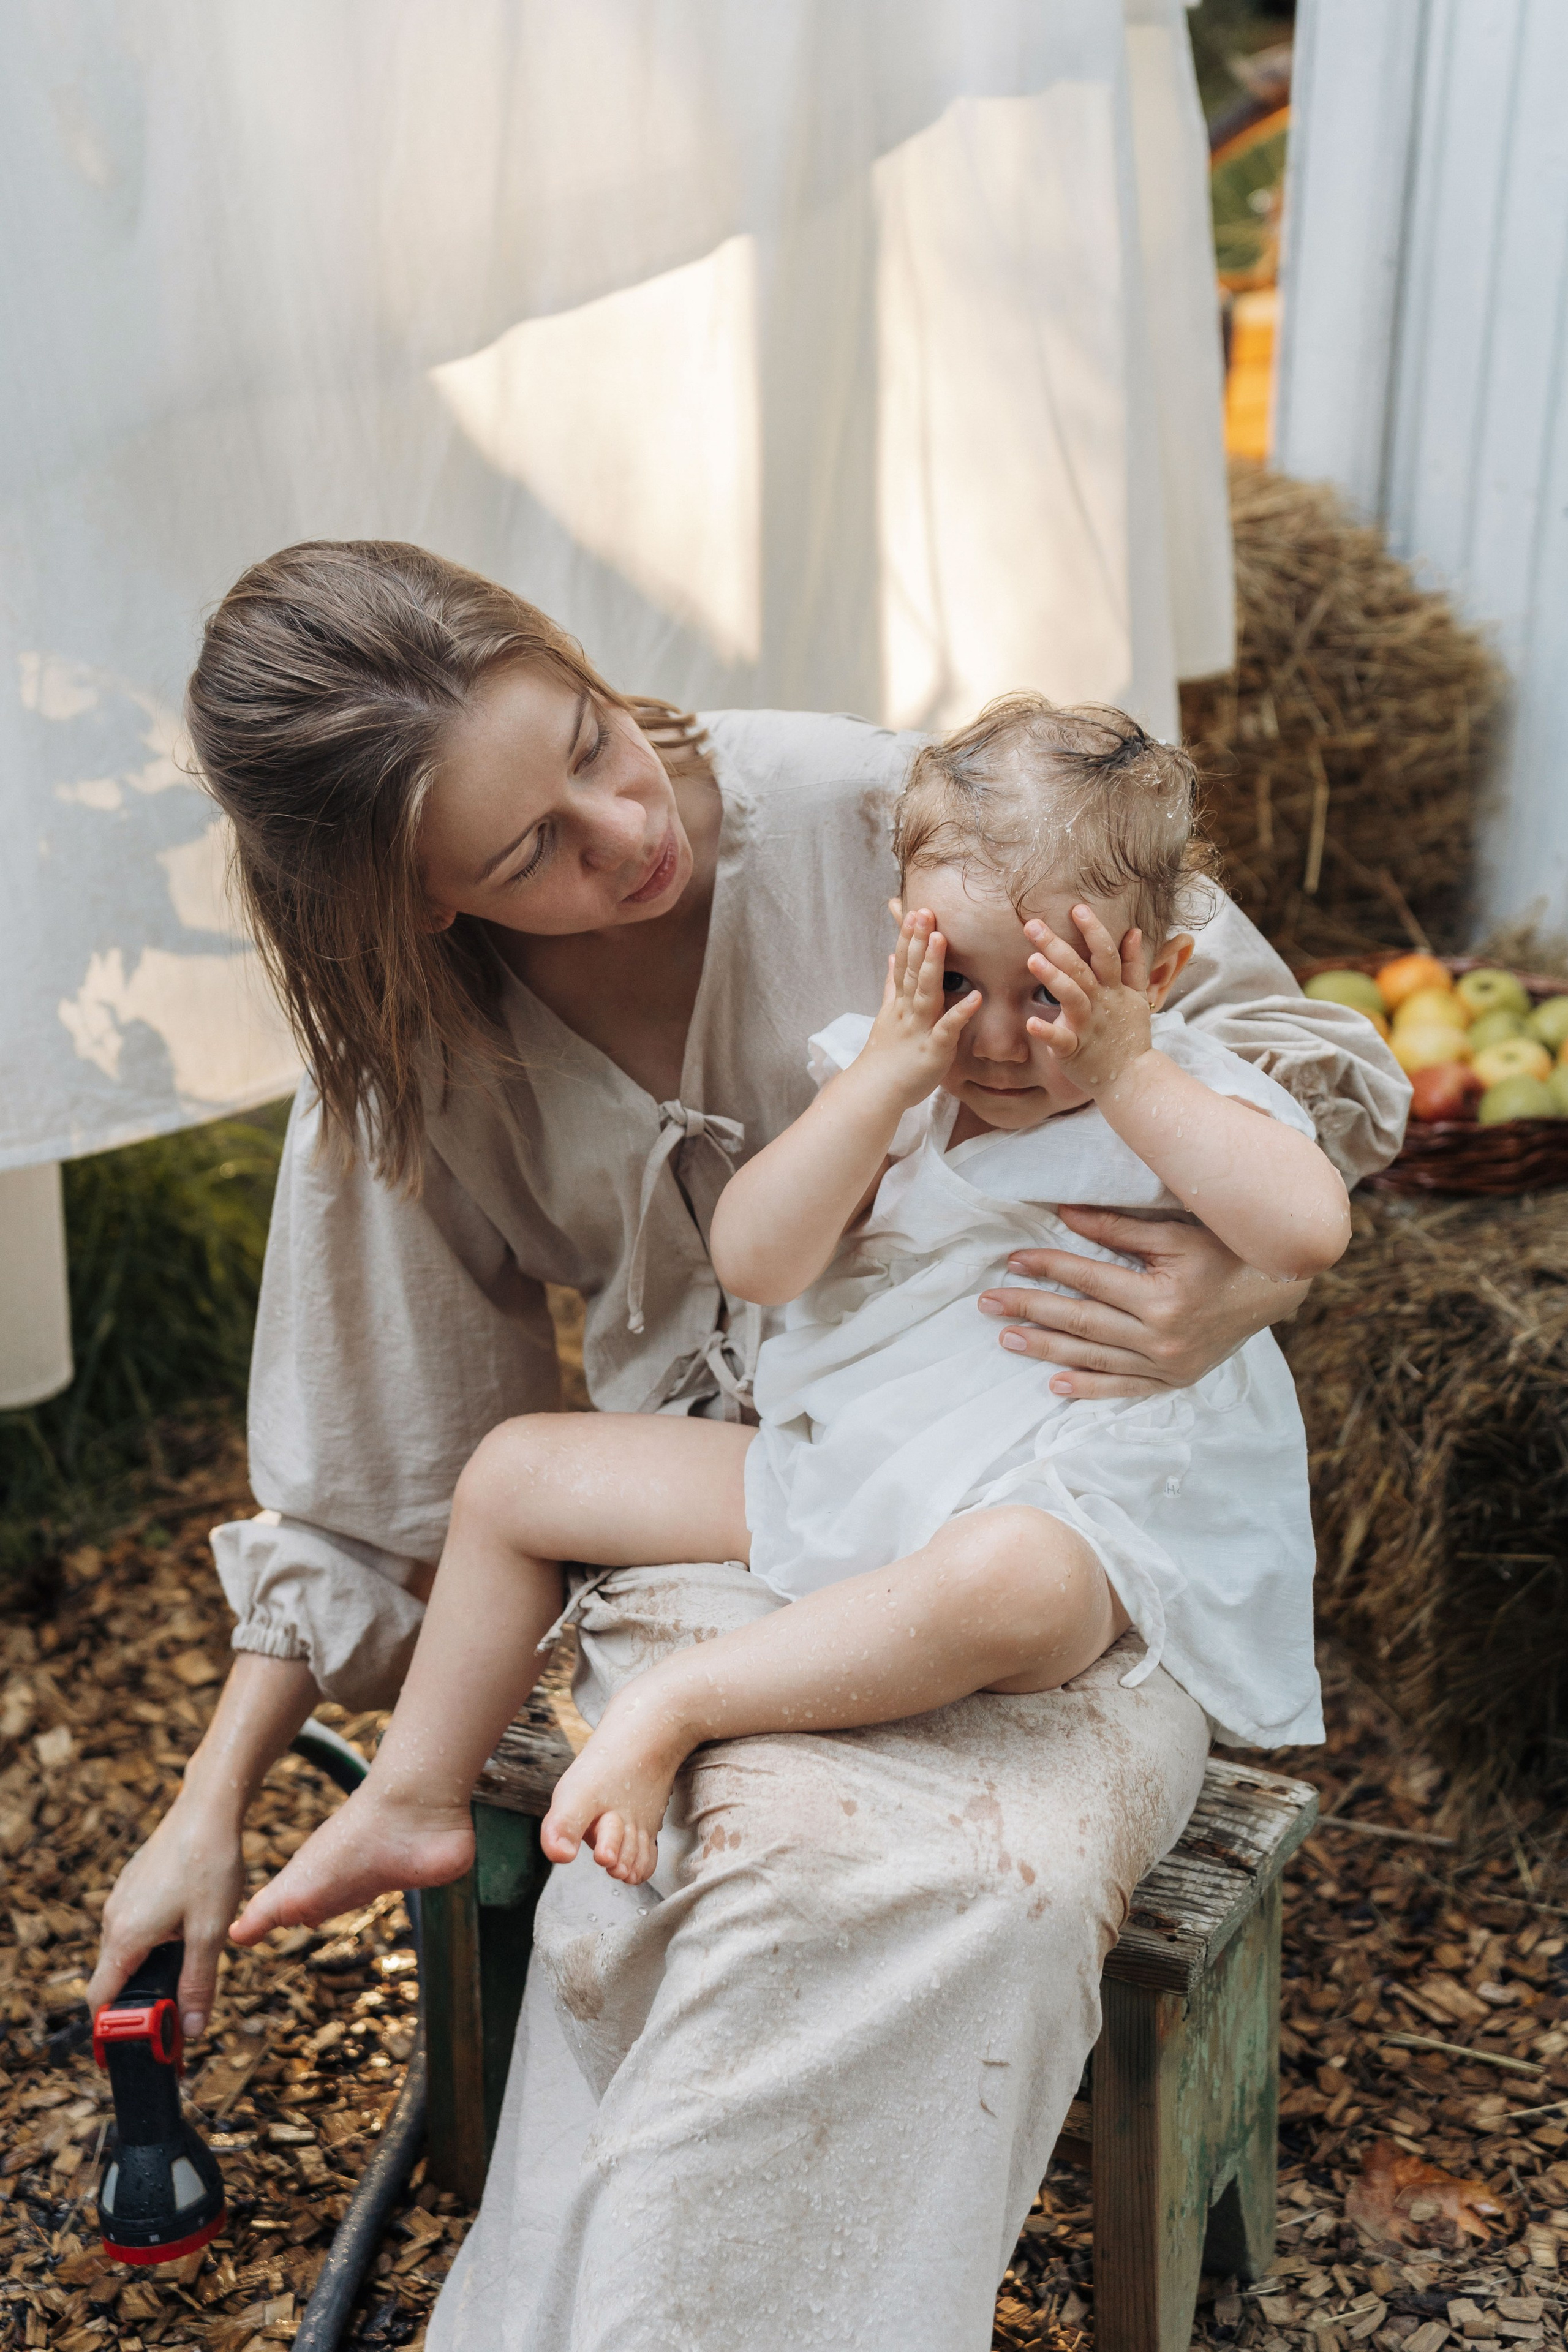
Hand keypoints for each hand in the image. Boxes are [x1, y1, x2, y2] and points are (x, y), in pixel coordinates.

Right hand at [87, 1790, 246, 2037]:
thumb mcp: (210, 1932)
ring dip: (150, 1970)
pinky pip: (135, 1926)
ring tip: (187, 1975)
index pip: (101, 2000)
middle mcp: (114, 1919)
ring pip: (127, 1951)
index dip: (114, 2028)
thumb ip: (198, 1983)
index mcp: (125, 1937)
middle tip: (174, 2016)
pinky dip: (153, 1943)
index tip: (137, 2046)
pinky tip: (186, 1934)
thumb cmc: (210, 1864)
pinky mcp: (134, 1885)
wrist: (208, 1807)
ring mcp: (122, 1899)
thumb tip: (190, 2030)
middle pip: (114, 1978)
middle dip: (139, 2002)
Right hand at [862, 908, 979, 1110]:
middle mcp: (907, 1011)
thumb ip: (892, 985)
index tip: (915, 912)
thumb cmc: (885, 1056)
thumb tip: (892, 956)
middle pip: (912, 971)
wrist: (874, 1092)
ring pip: (926, 993)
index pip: (904, 964)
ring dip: (933, 966)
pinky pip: (947, 1029)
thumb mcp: (887, 1014)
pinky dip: (960, 1013)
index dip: (908, 938)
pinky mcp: (933, 1050)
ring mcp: (919, 1029)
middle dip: (918, 941)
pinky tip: (976, 997)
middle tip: (925, 911)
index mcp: (900, 1002)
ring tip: (940, 939)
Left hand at [978, 1209, 1311, 1398]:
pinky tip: (1054, 1384)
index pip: (1090, 1279)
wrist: (1276, 1290)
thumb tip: (1065, 1214)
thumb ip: (1120, 1228)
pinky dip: (1088, 1388)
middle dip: (1030, 1310)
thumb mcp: (1176, 1232)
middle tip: (987, 1304)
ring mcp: (1167, 1363)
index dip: (1049, 1266)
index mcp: (1162, 1296)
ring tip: (1006, 1338)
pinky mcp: (1173, 1379)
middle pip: (1082, 1321)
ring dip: (1046, 1348)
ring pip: (1094, 1357)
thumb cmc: (1226, 1251)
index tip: (1013, 1259)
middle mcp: (1162, 1336)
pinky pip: (1123, 1387)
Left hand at [1024, 906, 1151, 1091]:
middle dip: (1057, 946)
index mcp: (1114, 990)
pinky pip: (1061, 1040)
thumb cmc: (1129, 1035)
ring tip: (1032, 960)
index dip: (1093, 931)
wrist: (1132, 1078)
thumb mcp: (1137, 997)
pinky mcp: (1075, 1051)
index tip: (1077, 908)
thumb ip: (1134, 965)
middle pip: (1081, 970)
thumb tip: (1133, 931)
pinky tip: (1030, 1022)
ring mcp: (1089, 1027)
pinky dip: (1047, 1032)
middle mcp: (1102, 1004)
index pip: (1105, 954)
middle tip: (1033, 925)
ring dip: (1053, 979)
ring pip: (1072, 998)